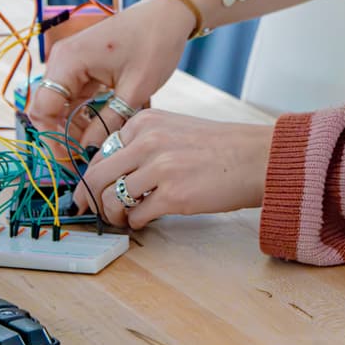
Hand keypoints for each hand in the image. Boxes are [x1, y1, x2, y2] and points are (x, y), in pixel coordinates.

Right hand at [26, 0, 194, 147]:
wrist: (168, 14)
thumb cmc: (154, 42)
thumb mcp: (135, 89)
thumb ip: (109, 122)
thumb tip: (90, 151)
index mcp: (68, 61)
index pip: (43, 110)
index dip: (53, 140)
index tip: (71, 161)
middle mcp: (63, 60)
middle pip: (49, 109)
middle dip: (64, 136)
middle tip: (84, 159)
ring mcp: (73, 62)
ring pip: (62, 105)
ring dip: (75, 128)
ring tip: (97, 147)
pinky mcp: (84, 66)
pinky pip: (75, 97)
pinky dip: (85, 115)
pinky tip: (102, 129)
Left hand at [73, 109, 273, 228]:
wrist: (254, 157)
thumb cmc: (217, 146)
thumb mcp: (174, 128)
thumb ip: (143, 143)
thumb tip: (112, 172)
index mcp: (145, 121)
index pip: (101, 152)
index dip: (93, 177)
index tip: (91, 191)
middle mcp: (147, 141)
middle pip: (97, 177)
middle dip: (90, 199)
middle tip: (95, 212)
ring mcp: (159, 168)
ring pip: (111, 200)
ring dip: (113, 215)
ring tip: (124, 219)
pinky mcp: (172, 196)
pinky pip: (135, 216)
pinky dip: (135, 223)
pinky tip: (145, 220)